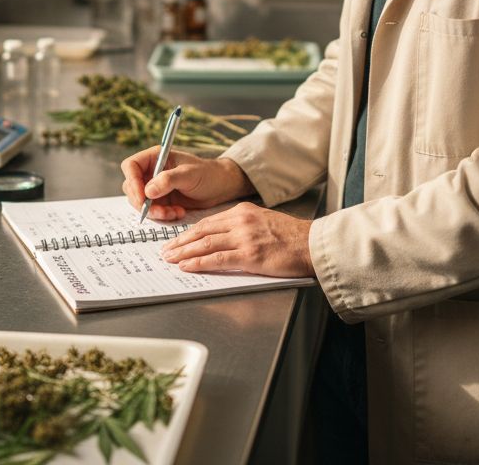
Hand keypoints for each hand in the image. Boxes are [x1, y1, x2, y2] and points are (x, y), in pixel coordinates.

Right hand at [119, 149, 252, 221]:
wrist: (220, 187)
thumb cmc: (207, 174)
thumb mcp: (189, 174)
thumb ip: (168, 180)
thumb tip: (147, 191)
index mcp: (155, 157)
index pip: (131, 166)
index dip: (133, 182)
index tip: (142, 198)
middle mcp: (151, 172)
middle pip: (131, 187)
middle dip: (143, 202)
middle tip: (160, 211)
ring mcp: (155, 187)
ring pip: (140, 202)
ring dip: (155, 211)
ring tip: (174, 212)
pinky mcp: (161, 201)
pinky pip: (152, 211)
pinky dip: (163, 215)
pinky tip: (178, 212)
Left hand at [160, 202, 314, 277]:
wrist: (313, 244)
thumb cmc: (292, 238)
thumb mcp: (264, 222)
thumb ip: (243, 226)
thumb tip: (222, 239)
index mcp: (243, 211)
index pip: (208, 222)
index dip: (189, 233)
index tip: (176, 240)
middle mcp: (240, 221)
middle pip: (202, 231)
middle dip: (180, 242)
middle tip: (165, 250)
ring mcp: (244, 237)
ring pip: (205, 244)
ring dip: (183, 252)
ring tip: (170, 259)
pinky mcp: (249, 255)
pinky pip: (217, 259)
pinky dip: (198, 263)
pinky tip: (186, 266)